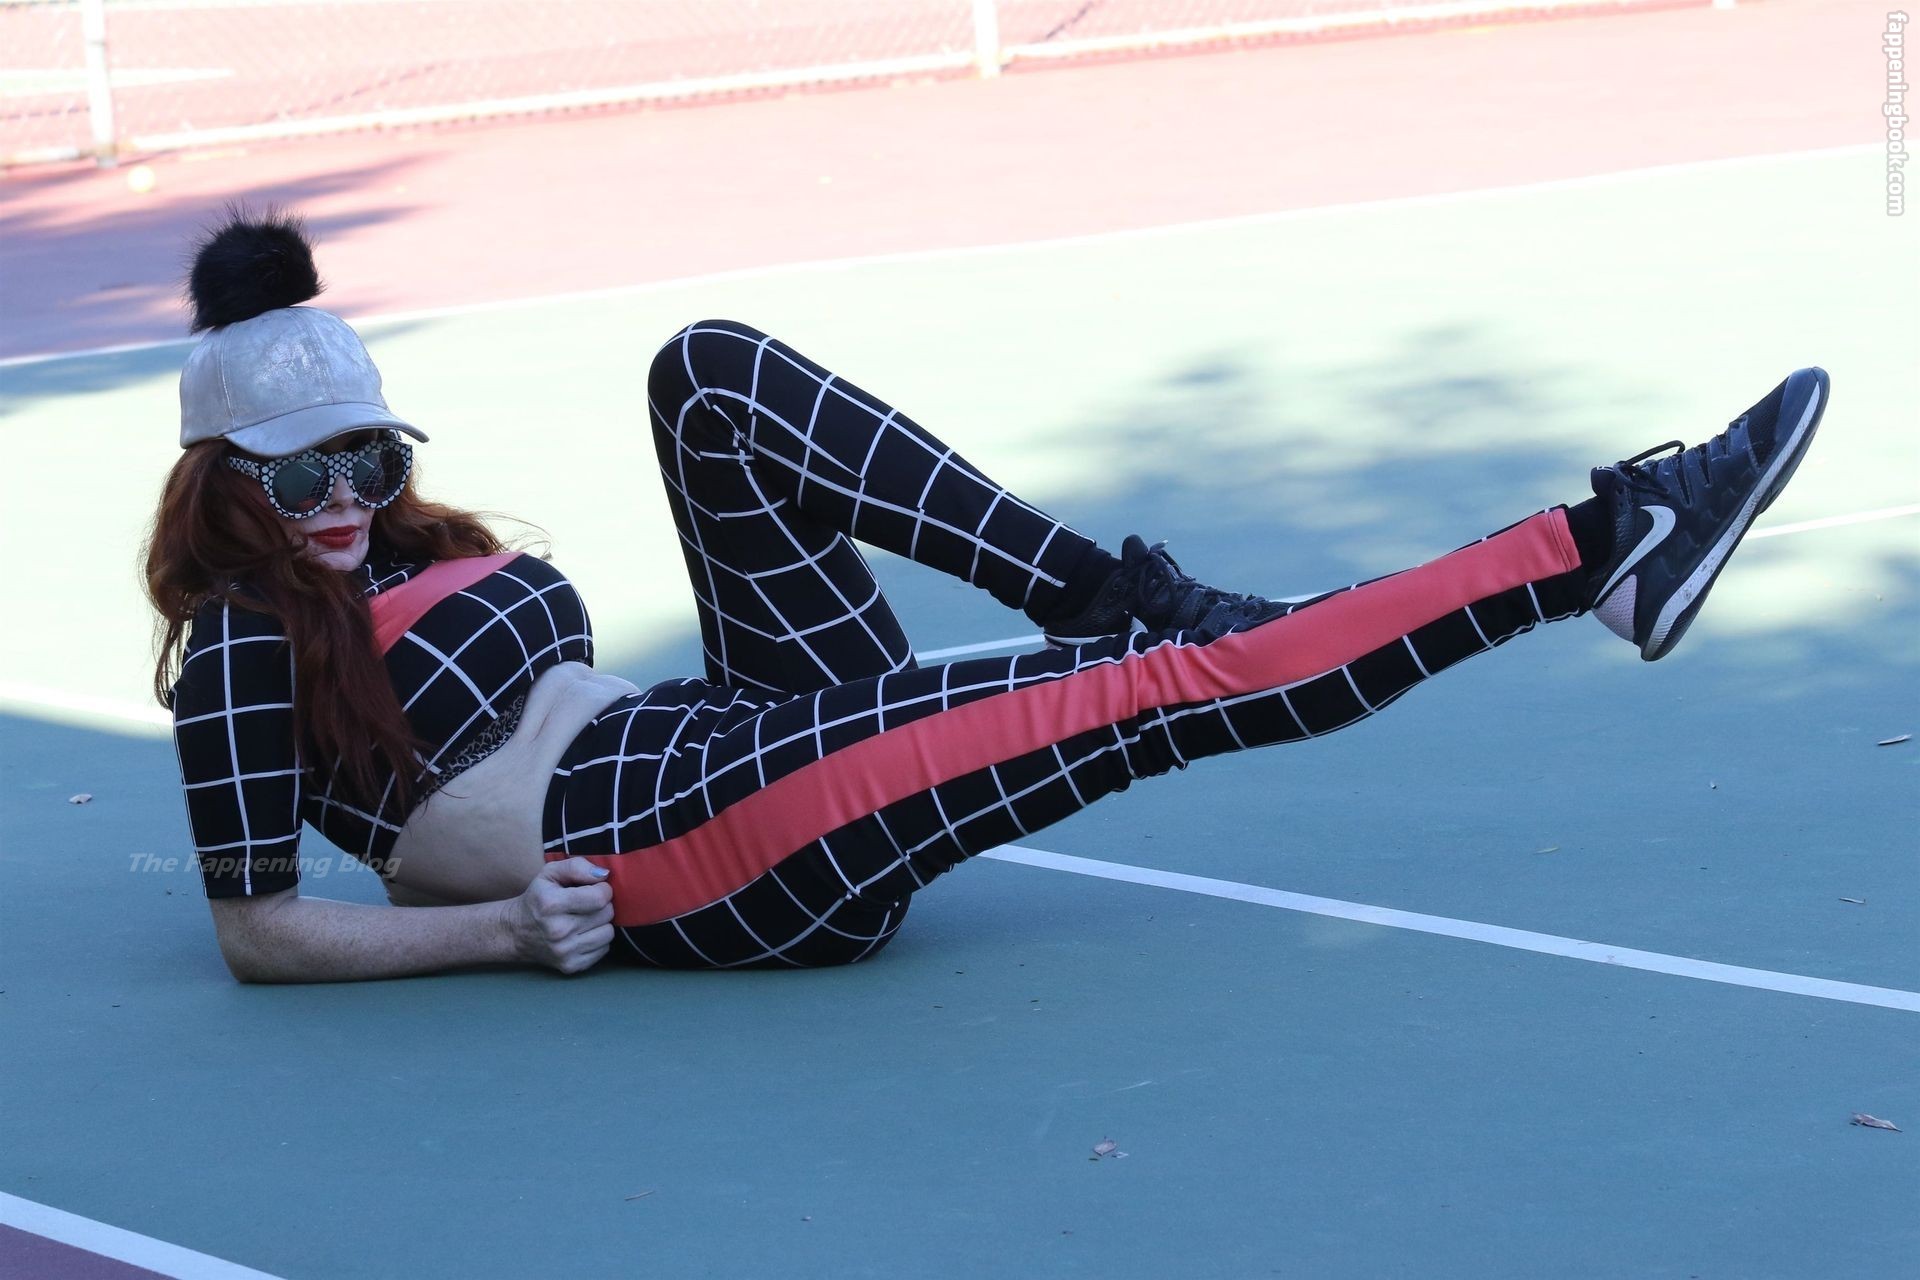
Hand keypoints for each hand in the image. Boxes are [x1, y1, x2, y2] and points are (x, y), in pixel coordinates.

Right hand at [505, 858, 614, 973]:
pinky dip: (598, 940)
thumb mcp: (550, 873)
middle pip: (606, 914)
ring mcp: (564, 951)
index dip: (603, 889)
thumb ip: (577, 867)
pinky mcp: (570, 966)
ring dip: (601, 924)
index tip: (594, 889)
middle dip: (602, 905)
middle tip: (587, 904)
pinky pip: (604, 950)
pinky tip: (583, 934)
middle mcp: (558, 930)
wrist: (515, 932)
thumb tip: (604, 875)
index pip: (600, 898)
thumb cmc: (538, 898)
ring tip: (585, 919)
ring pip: (608, 933)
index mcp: (552, 904)